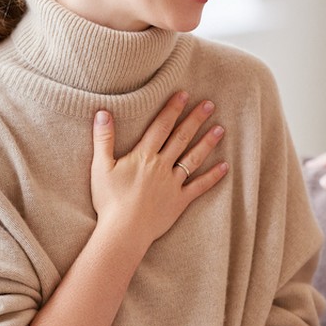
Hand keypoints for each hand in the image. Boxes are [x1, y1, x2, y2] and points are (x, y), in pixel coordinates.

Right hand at [90, 91, 228, 243]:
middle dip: (196, 119)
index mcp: (144, 156)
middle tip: (210, 104)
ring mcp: (173, 183)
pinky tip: (225, 167)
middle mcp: (162, 166)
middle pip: (181, 138)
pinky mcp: (179, 201)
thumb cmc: (109, 200)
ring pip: (194, 158)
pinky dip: (213, 177)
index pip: (161, 127)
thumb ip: (103, 139)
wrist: (123, 231)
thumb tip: (103, 112)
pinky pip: (199, 187)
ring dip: (208, 142)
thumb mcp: (100, 167)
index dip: (172, 109)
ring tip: (221, 128)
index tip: (184, 94)